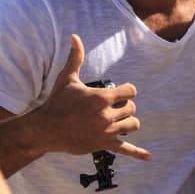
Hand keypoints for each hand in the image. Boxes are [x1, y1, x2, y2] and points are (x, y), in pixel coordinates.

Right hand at [31, 34, 150, 161]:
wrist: (45, 129)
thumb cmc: (57, 102)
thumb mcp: (67, 79)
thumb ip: (75, 57)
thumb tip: (75, 36)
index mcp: (102, 97)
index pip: (131, 91)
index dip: (127, 91)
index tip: (119, 92)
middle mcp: (106, 115)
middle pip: (132, 108)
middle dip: (125, 106)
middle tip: (112, 107)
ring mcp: (106, 131)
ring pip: (132, 125)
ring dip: (128, 122)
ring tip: (117, 120)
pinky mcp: (103, 145)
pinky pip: (125, 149)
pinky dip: (138, 153)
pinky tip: (149, 157)